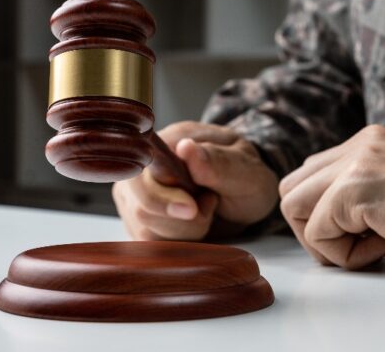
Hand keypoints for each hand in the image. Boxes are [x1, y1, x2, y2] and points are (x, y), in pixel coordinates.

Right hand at [113, 121, 278, 240]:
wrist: (247, 196)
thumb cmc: (246, 176)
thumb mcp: (245, 168)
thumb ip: (218, 161)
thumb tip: (185, 147)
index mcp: (166, 142)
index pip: (139, 172)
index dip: (160, 197)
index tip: (192, 208)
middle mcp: (143, 169)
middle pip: (141, 207)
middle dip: (181, 220)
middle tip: (210, 204)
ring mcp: (137, 197)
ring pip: (146, 230)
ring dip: (184, 230)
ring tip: (205, 209)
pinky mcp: (141, 222)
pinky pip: (149, 243)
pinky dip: (178, 241)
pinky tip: (194, 224)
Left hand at [279, 125, 384, 273]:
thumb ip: (364, 188)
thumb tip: (327, 215)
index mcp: (369, 142)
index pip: (311, 175)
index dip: (323, 214)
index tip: (361, 231)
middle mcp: (359, 144)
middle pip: (291, 188)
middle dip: (311, 226)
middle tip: (352, 244)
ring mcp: (356, 163)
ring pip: (292, 207)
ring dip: (324, 241)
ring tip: (369, 245)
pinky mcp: (356, 190)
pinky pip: (318, 233)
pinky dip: (345, 255)